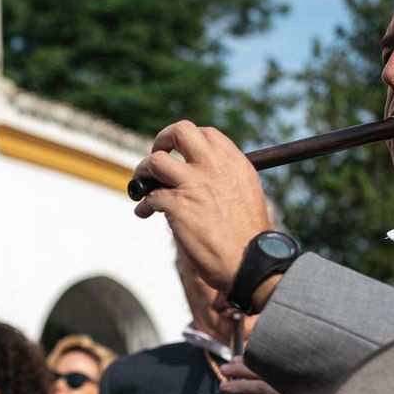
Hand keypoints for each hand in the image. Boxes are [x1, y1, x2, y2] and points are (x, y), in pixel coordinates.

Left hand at [131, 121, 270, 293]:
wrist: (250, 262)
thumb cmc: (248, 236)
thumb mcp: (246, 194)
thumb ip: (227, 177)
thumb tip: (204, 172)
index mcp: (234, 163)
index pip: (206, 134)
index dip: (187, 141)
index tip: (180, 155)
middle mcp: (214, 167)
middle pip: (180, 132)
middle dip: (162, 139)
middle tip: (157, 154)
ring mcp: (194, 184)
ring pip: (155, 161)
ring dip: (143, 171)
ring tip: (142, 184)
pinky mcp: (178, 205)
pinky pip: (150, 196)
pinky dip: (143, 205)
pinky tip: (144, 212)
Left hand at [220, 360, 308, 393]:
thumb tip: (233, 391)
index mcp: (284, 389)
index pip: (266, 368)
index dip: (250, 360)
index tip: (234, 359)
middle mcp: (287, 392)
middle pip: (263, 373)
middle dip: (241, 368)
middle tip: (225, 368)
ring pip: (261, 387)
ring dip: (239, 385)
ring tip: (223, 387)